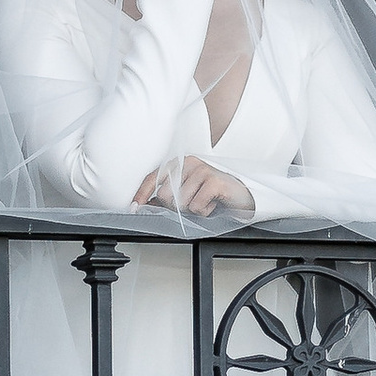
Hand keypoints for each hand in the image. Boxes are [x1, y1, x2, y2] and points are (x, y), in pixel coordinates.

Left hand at [134, 157, 249, 217]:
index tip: (134, 207)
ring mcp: (201, 170)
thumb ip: (166, 199)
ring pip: (180, 203)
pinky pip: (196, 206)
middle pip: (164, 195)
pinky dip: (204, 211)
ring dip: (192, 210)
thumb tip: (146, 206)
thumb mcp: (186, 195)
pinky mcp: (213, 181)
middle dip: (175, 207)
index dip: (142, 194)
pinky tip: (212, 203)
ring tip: (204, 202)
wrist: (241, 196)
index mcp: (178, 164)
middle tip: (192, 204)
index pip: (153, 178)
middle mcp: (188, 163)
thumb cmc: (212, 194)